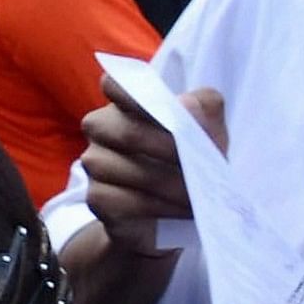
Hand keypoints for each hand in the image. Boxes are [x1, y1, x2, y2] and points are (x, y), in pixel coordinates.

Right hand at [77, 84, 221, 258]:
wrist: (167, 218)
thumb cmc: (187, 163)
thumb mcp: (209, 132)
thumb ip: (205, 109)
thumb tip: (186, 107)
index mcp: (127, 104)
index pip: (116, 84)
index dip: (131, 92)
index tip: (164, 107)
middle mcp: (102, 127)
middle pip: (128, 131)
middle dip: (169, 148)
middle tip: (199, 165)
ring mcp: (94, 162)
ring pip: (126, 168)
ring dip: (169, 183)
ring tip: (196, 194)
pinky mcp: (96, 197)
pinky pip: (123, 200)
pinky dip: (158, 206)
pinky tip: (180, 210)